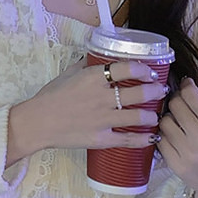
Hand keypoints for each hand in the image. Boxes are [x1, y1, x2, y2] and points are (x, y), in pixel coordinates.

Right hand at [7, 60, 167, 165]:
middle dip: (155, 91)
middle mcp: (102, 97)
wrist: (37, 123)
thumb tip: (99, 57)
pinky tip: (151, 138)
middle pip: (139, 92)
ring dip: (152, 115)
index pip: (127, 68)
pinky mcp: (101, 138)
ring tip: (154, 115)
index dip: (144, 69)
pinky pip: (128, 139)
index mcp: (94, 78)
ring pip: (138, 116)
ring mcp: (103, 119)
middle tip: (160, 90)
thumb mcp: (68, 74)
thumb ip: (86, 65)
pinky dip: (143, 139)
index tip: (150, 72)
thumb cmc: (50, 97)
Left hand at [158, 78, 197, 197]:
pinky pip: (160, 141)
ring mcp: (187, 151)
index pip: (190, 95)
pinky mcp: (175, 164)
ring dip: (168, 120)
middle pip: (175, 105)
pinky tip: (173, 139)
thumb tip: (187, 87)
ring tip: (176, 125)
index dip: (185, 87)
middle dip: (176, 102)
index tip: (185, 87)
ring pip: (164, 122)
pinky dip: (165, 137)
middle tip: (179, 107)